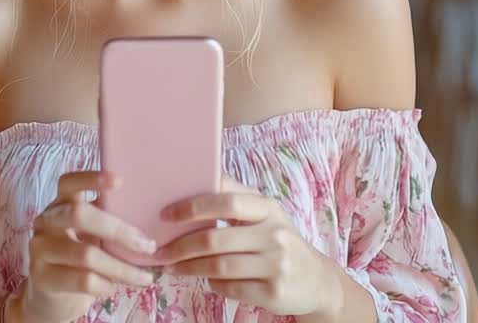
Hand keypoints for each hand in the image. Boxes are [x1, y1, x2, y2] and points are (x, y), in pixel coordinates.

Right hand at [13, 171, 157, 322]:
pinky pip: (83, 280)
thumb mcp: (91, 237)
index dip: (91, 178)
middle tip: (148, 245)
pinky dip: (106, 285)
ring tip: (145, 278)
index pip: (68, 182)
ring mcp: (40, 250)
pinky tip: (115, 287)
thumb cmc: (79, 261)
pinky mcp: (42, 278)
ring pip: (86, 254)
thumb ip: (107, 223)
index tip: (120, 180)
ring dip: (122, 268)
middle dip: (119, 230)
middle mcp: (46, 222)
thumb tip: (149, 226)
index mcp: (61, 204)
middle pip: (79, 214)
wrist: (50, 300)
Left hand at [154, 176, 343, 316]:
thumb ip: (234, 202)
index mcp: (268, 208)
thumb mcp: (265, 216)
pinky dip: (212, 284)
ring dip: (189, 267)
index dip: (192, 206)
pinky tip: (206, 279)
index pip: (226, 199)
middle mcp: (275, 233)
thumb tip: (186, 186)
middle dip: (180, 246)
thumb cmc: (278, 242)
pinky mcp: (274, 291)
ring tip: (172, 267)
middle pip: (215, 238)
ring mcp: (277, 263)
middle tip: (160, 251)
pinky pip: (230, 288)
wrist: (317, 281)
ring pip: (218, 266)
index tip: (165, 214)